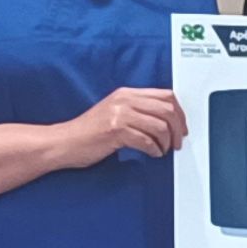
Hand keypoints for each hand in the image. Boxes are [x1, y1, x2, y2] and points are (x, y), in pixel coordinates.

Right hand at [59, 87, 184, 165]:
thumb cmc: (90, 132)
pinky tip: (152, 153)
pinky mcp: (115, 131)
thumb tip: (168, 120)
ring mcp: (119, 114)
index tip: (182, 127)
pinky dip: (154, 150)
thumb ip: (138, 110)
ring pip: (160, 126)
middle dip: (178, 129)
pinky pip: (146, 141)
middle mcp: (124, 100)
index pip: (166, 96)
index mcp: (126, 94)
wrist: (64, 142)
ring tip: (163, 150)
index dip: (180, 113)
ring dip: (166, 142)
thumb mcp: (116, 112)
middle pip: (167, 110)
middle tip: (177, 142)